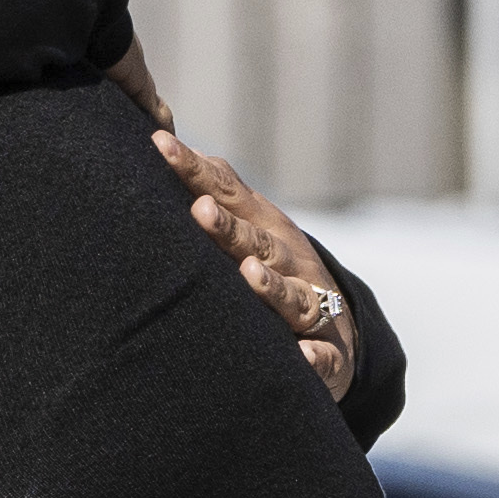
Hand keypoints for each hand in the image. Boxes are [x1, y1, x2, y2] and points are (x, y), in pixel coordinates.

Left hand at [152, 130, 356, 399]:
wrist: (338, 328)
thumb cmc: (276, 266)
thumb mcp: (254, 224)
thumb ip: (216, 188)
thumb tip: (168, 137)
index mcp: (266, 229)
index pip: (226, 194)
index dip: (194, 171)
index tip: (160, 145)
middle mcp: (290, 263)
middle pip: (257, 243)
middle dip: (230, 229)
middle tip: (200, 210)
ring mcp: (313, 309)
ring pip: (292, 297)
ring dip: (272, 285)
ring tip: (250, 274)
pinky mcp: (328, 356)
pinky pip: (323, 359)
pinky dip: (314, 359)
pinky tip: (304, 357)